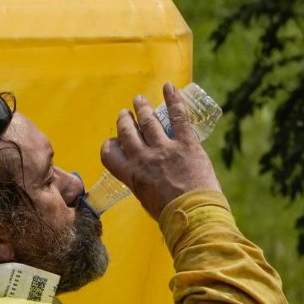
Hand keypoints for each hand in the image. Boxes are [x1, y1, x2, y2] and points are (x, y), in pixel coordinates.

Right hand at [97, 82, 222, 218]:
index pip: (110, 153)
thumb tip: (148, 180)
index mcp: (131, 175)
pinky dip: (172, 99)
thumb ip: (144, 185)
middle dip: (124, 120)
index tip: (115, 140)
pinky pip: (177, 116)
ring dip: (142, 108)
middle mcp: (144, 158)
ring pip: (148, 121)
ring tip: (139, 100)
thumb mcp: (148, 202)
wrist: (193, 216)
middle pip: (127, 132)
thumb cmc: (172, 216)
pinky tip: (168, 87)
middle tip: (125, 113)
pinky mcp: (186, 143)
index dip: (111, 144)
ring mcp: (164, 149)